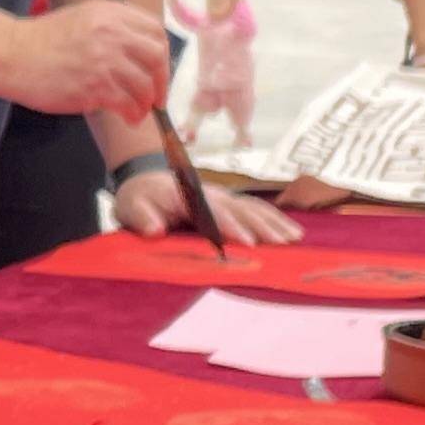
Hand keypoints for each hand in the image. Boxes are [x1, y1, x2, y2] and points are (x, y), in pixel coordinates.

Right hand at [9, 0, 174, 119]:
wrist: (13, 55)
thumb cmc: (43, 41)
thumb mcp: (82, 19)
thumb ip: (112, 28)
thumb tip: (139, 54)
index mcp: (111, 13)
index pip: (154, 30)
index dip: (161, 53)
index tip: (157, 70)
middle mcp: (113, 33)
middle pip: (156, 56)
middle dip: (162, 80)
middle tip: (157, 97)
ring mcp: (106, 60)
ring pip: (144, 84)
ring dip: (146, 102)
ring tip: (138, 112)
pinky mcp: (97, 86)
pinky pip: (128, 103)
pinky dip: (133, 114)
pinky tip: (128, 118)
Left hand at [112, 168, 300, 247]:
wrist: (145, 179)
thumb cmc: (138, 199)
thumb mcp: (130, 208)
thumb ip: (143, 218)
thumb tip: (155, 229)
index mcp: (187, 197)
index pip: (212, 212)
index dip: (230, 227)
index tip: (247, 243)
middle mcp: (210, 195)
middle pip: (240, 210)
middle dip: (261, 227)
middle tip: (281, 244)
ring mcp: (223, 197)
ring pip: (252, 208)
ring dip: (273, 223)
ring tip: (293, 239)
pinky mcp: (230, 202)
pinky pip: (256, 208)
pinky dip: (275, 218)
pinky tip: (292, 231)